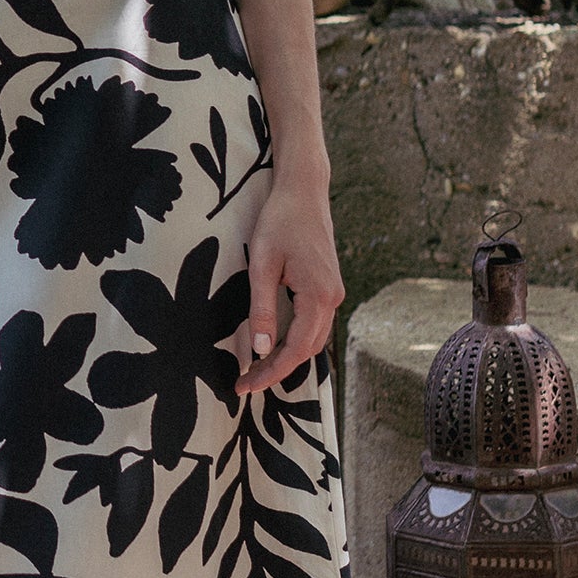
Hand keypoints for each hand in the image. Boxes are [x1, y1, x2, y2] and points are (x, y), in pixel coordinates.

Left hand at [236, 170, 342, 395]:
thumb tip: (259, 350)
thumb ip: (261, 308)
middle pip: (307, 350)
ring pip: (312, 340)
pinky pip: (313, 325)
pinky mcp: (327, 287)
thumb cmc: (279, 221)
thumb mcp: (261, 264)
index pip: (296, 350)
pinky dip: (294, 340)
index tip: (244, 387)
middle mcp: (332, 298)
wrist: (304, 191)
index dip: (270, 373)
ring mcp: (333, 293)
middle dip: (276, 370)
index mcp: (318, 296)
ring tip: (254, 369)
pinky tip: (272, 345)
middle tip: (244, 384)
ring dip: (286, 357)